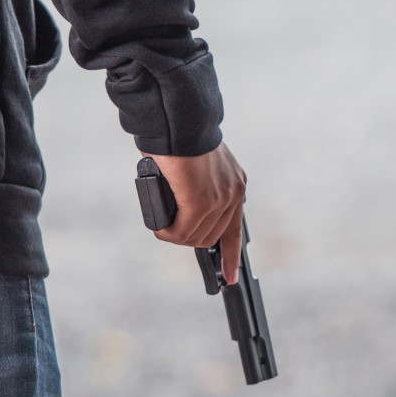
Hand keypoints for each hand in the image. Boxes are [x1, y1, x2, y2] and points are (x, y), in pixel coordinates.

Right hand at [141, 141, 245, 284]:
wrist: (179, 119)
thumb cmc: (180, 138)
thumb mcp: (197, 168)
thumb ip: (197, 189)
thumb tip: (182, 211)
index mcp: (235, 184)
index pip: (235, 230)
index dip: (231, 256)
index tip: (230, 276)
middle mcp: (233, 193)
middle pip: (210, 238)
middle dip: (187, 238)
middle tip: (169, 228)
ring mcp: (219, 198)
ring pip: (194, 237)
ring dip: (174, 235)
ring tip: (162, 222)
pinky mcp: (201, 200)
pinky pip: (182, 230)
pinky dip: (167, 231)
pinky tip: (160, 225)